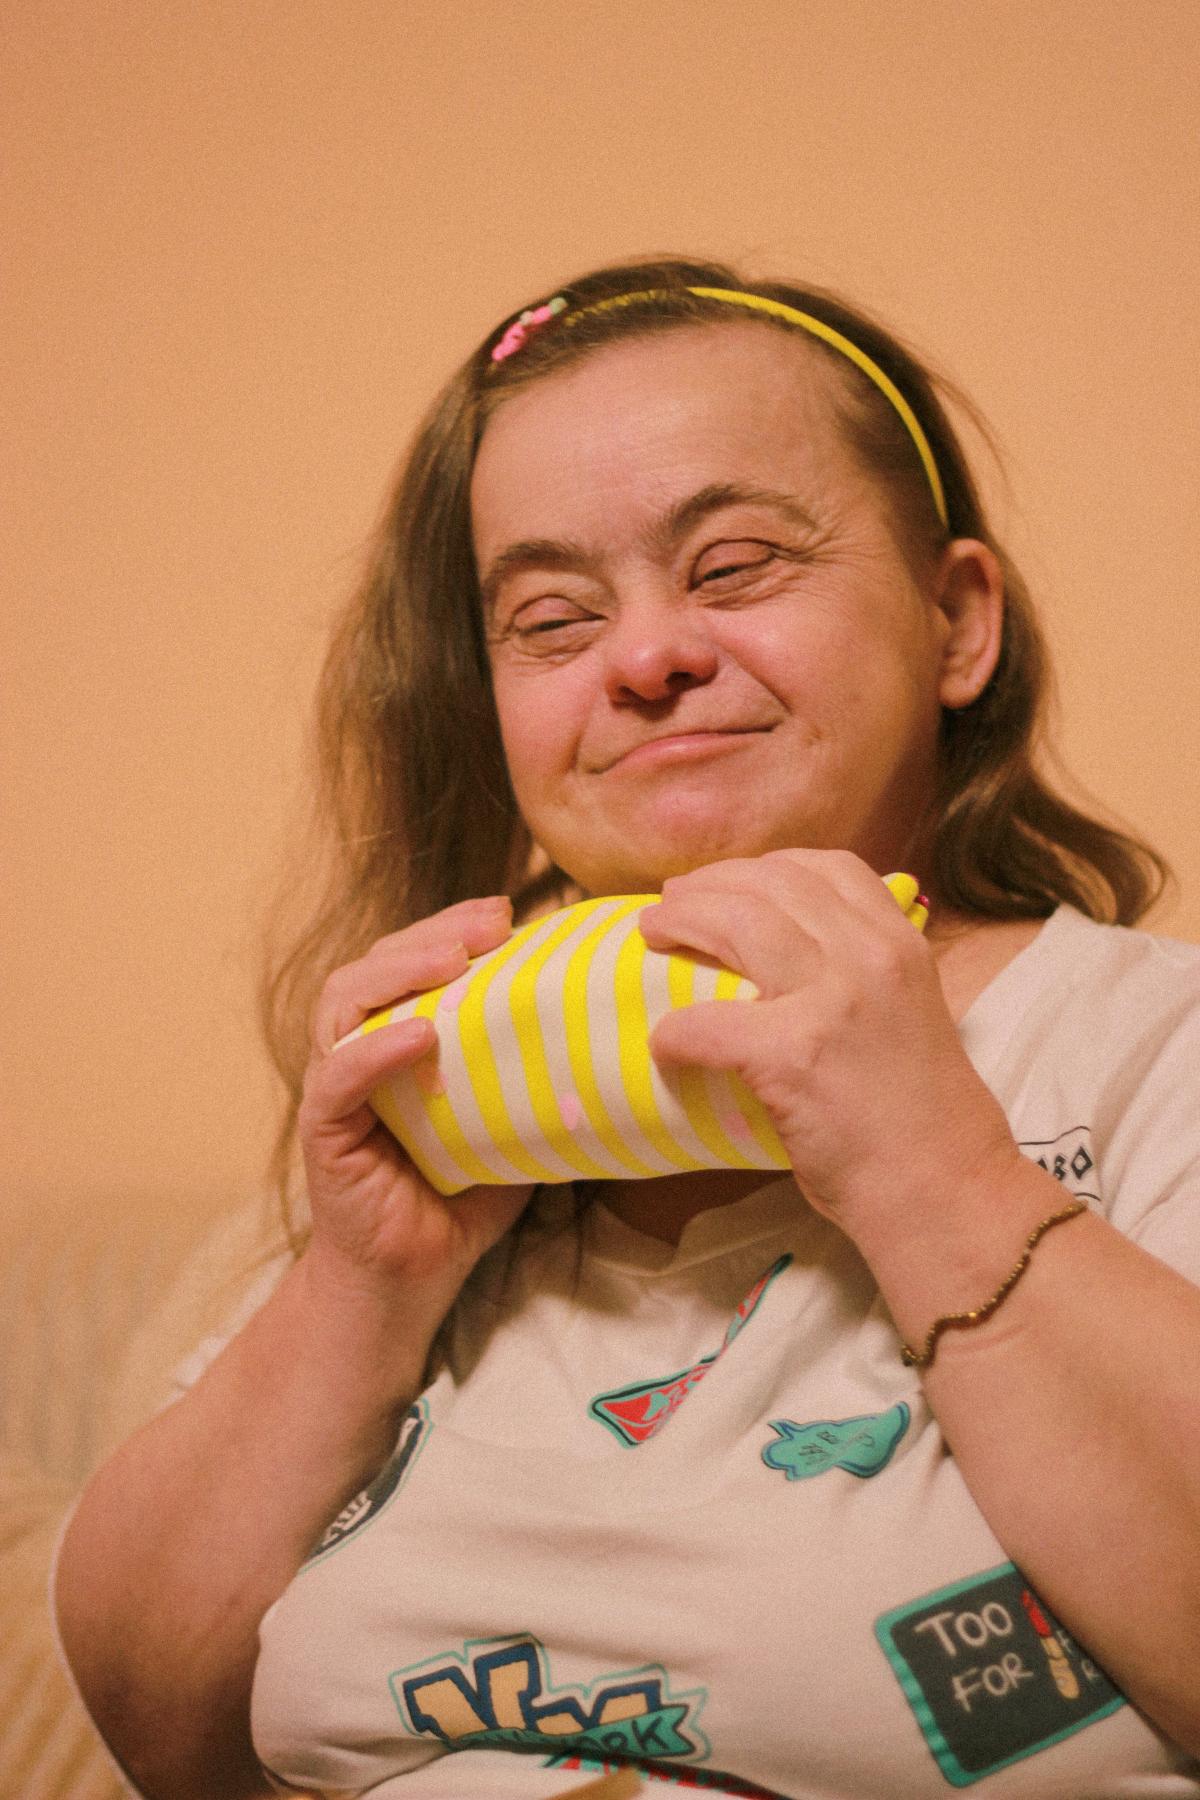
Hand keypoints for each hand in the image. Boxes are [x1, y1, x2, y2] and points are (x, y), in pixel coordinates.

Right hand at [298, 895, 533, 1347]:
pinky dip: (376, 1049)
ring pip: (345, 1002)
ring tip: (455, 960)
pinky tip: (419, 1033)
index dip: (453, 926)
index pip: (412, 959)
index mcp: (397, 1036)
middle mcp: (357, 1050)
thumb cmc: (463, 1196)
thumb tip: (619, 1035)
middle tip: (492, 921)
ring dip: (400, 970)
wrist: (413, 1280)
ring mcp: (335, 1087)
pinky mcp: (322, 1130)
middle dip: (433, 932)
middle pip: (376, 964)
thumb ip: (540, 1075)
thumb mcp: (515, 1121)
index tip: (510, 914)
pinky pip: (338, 1077)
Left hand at [639, 850, 1018, 1242]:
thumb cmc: (925, 1122)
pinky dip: (675, 1032)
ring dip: (682, 922)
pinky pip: (706, 1023)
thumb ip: (864, 980)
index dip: (764, 867)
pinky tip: (664, 1044)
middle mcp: (871, 956)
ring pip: (736, 923)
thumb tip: (792, 970)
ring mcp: (832, 1001)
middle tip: (670, 905)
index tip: (729, 884)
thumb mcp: (911, 1017)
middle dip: (709, 885)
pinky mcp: (791, 1055)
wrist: (947, 1192)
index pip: (828, 867)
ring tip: (653, 935)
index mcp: (902, 944)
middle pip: (771, 884)